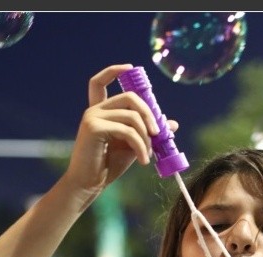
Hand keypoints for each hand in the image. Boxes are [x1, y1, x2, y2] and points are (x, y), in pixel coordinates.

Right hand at [64, 63, 179, 192]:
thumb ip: (149, 132)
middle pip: (130, 97)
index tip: (131, 68)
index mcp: (101, 111)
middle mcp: (94, 110)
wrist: (89, 184)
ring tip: (149, 154)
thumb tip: (173, 124)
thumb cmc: (110, 165)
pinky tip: (144, 161)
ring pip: (132, 116)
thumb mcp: (135, 145)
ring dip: (147, 137)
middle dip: (150, 114)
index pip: (100, 82)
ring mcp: (92, 117)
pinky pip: (128, 131)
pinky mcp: (93, 128)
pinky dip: (141, 146)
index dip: (114, 71)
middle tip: (159, 134)